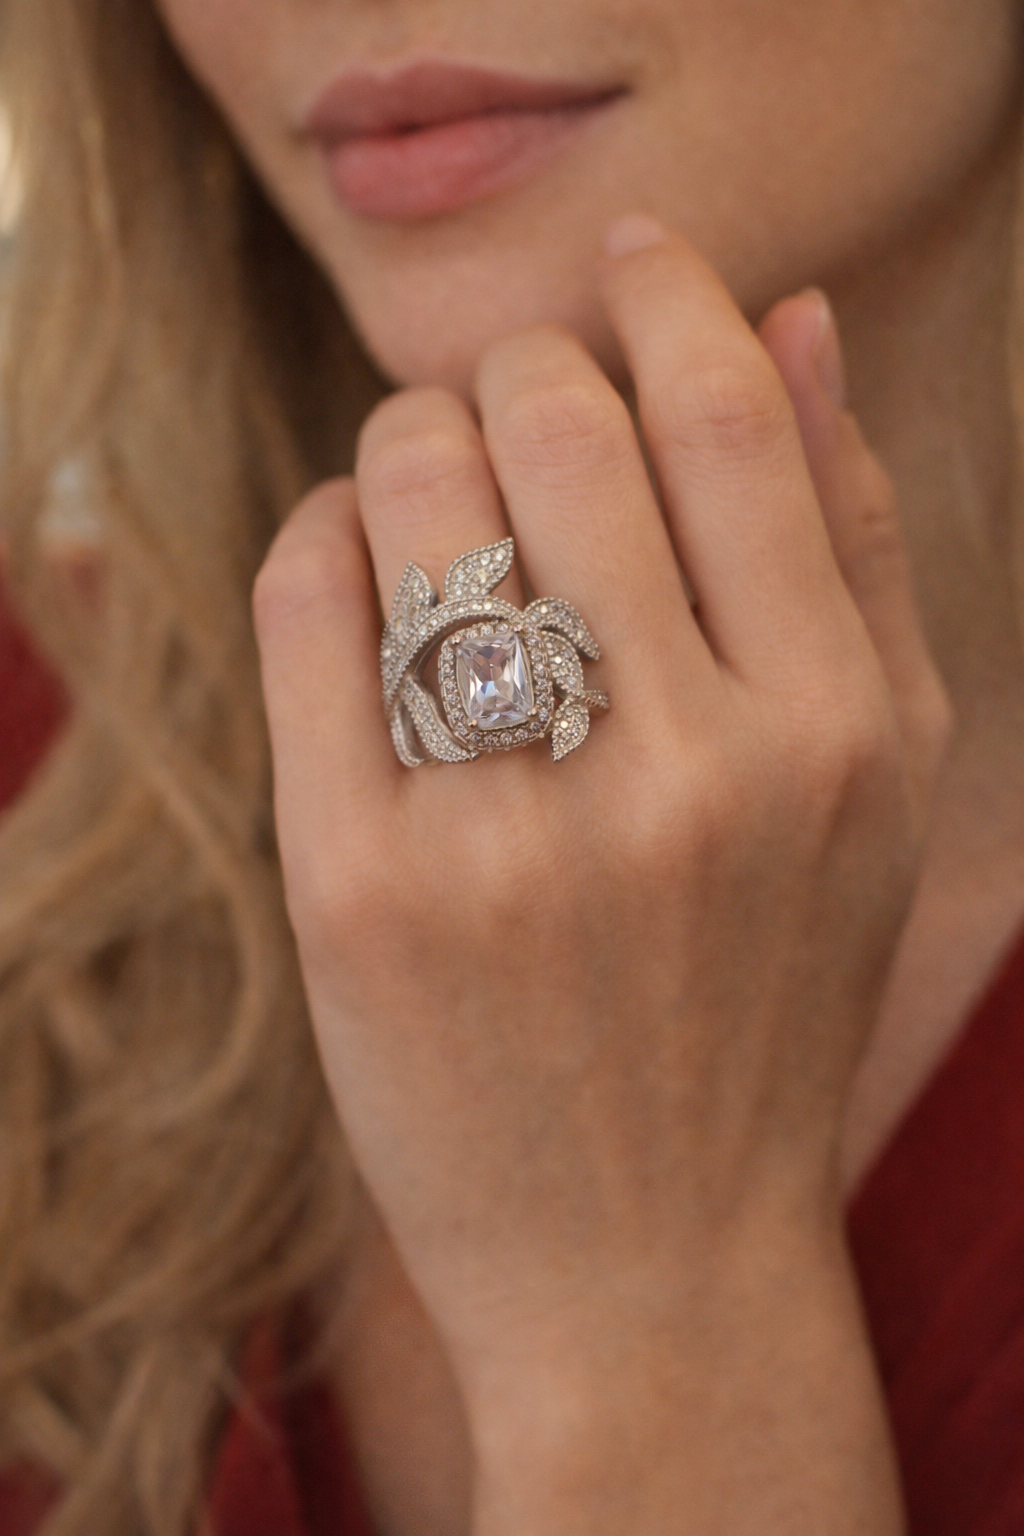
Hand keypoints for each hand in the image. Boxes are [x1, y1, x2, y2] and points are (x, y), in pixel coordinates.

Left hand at [254, 218, 948, 1534]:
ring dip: (410, 438)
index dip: (662, 294)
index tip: (624, 258)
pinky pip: (308, 602)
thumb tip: (792, 319)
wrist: (645, 1256)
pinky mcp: (359, 890)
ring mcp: (508, 837)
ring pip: (414, 485)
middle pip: (549, 419)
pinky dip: (324, 536)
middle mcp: (681, 773)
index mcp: (828, 731)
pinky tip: (360, 564)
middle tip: (510, 404)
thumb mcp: (870, 782)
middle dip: (516, 368)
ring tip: (435, 488)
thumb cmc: (764, 1000)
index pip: (722, 415)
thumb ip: (851, 543)